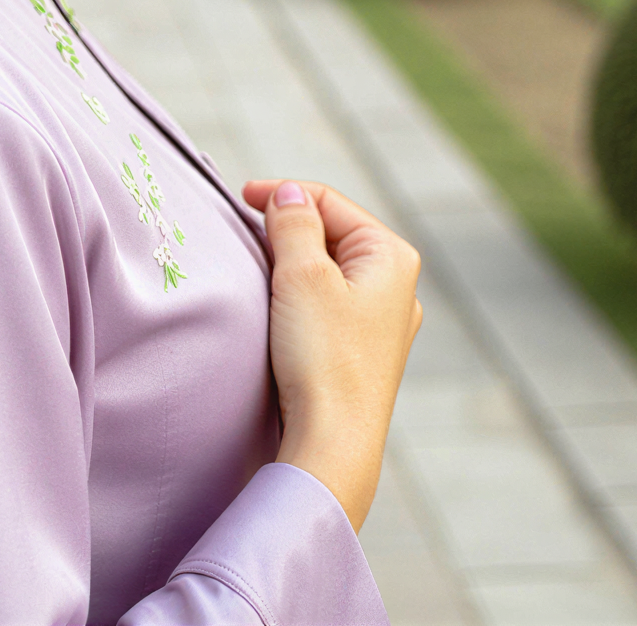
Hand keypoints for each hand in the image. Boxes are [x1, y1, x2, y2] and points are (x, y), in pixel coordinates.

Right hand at [240, 178, 422, 531]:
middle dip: (288, 230)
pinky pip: (329, 304)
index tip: (238, 198)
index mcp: (392, 257)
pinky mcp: (364, 352)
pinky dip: (300, 295)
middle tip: (246, 238)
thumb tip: (289, 193)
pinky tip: (278, 311)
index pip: (329, 202)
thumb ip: (294, 222)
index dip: (282, 194)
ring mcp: (383, 323)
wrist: (334, 443)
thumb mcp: (302, 275)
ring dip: (292, 264)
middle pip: (331, 233)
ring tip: (259, 272)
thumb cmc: (323, 358)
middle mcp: (397, 287)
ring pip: (328, 270)